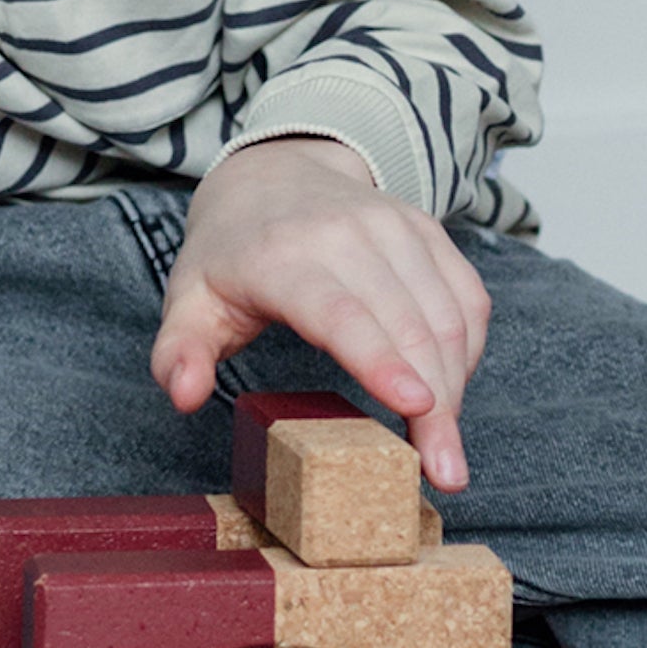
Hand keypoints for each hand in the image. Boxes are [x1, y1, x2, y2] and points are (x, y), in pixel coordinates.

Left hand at [149, 137, 489, 493]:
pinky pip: (467, 299)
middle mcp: (347, 234)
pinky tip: (451, 392)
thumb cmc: (233, 253)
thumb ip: (179, 354)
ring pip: (448, 316)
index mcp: (282, 257)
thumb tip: (185, 395)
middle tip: (446, 474)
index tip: (414, 407)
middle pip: (408, 326)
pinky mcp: (429, 232)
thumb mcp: (188, 301)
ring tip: (446, 447)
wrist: (276, 174)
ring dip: (456, 388)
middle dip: (436, 406)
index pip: (341, 313)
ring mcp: (396, 228)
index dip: (380, 361)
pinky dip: (467, 353)